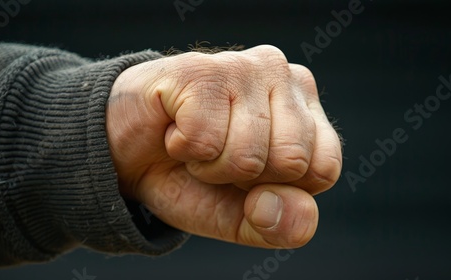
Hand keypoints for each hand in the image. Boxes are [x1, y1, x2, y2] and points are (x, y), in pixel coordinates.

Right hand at [106, 45, 341, 248]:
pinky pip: (205, 140)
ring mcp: (242, 67)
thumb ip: (282, 226)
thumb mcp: (242, 217)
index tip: (248, 174)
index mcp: (305, 109)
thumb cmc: (192, 178)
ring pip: (247, 155)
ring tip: (196, 142)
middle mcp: (281, 75)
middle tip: (217, 155)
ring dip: (209, 166)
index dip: (276, 189)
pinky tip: (175, 127)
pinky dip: (182, 149)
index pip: (322, 169)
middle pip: (291, 162)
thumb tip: (281, 206)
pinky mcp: (200, 70)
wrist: (128, 155)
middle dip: (244, 178)